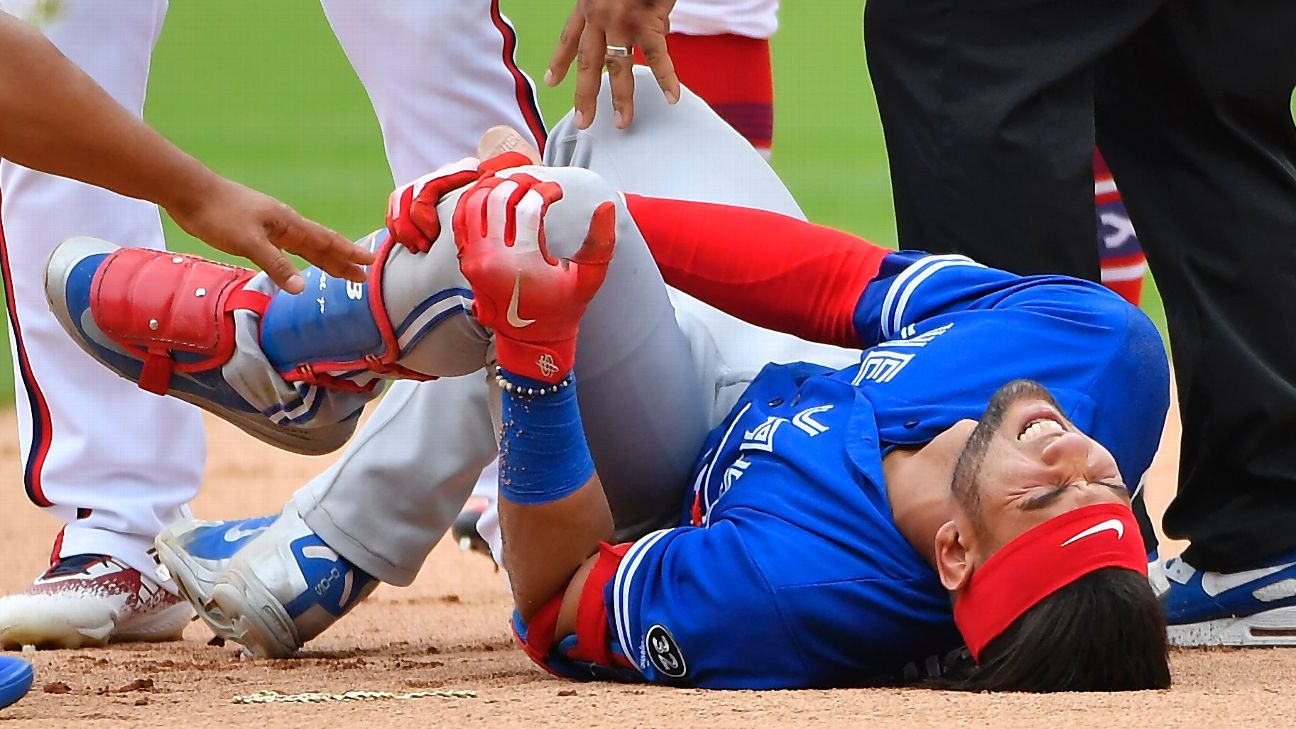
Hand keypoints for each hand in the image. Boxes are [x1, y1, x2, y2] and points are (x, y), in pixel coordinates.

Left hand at [164, 176, 372, 294]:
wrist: (189, 192)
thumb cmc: (219, 213)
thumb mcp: (249, 242)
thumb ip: (276, 264)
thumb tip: (302, 288)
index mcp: (289, 224)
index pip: (327, 241)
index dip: (349, 253)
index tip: (371, 262)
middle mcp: (285, 225)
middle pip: (322, 245)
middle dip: (343, 261)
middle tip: (364, 276)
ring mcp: (271, 227)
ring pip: (305, 247)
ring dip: (324, 260)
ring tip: (341, 272)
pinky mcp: (256, 231)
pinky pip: (288, 248)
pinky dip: (300, 258)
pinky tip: (299, 264)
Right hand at [385, 148, 537, 254]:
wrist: (517, 188)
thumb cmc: (518, 195)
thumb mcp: (515, 190)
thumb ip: (508, 184)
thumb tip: (495, 179)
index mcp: (463, 172)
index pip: (428, 188)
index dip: (423, 214)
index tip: (433, 236)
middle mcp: (444, 175)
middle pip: (409, 194)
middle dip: (410, 225)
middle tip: (423, 247)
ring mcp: (433, 185)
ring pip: (401, 199)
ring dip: (402, 227)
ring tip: (418, 248)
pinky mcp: (424, 200)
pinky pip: (397, 208)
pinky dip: (398, 226)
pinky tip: (410, 245)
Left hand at [452, 172, 615, 382]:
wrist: (530, 339)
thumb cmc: (562, 308)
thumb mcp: (588, 279)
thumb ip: (600, 243)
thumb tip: (606, 206)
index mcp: (521, 261)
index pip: (529, 204)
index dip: (547, 190)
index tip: (558, 193)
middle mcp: (491, 257)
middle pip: (498, 197)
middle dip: (521, 182)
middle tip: (537, 185)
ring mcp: (473, 257)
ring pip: (475, 201)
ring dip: (496, 186)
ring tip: (517, 187)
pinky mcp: (464, 258)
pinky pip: (460, 217)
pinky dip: (474, 199)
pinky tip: (494, 195)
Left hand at [547, 0, 678, 129]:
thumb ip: (623, 3)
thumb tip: (655, 25)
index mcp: (586, 3)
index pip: (568, 39)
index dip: (559, 62)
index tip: (551, 82)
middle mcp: (599, 16)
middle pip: (589, 64)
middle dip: (585, 95)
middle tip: (584, 121)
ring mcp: (622, 22)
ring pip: (619, 68)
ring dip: (622, 98)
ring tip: (623, 122)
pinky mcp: (647, 23)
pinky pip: (658, 58)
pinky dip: (667, 79)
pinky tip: (673, 98)